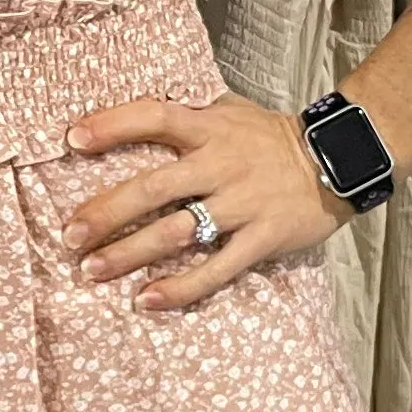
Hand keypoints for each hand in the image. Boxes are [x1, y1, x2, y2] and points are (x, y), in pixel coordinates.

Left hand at [60, 95, 346, 309]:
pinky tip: (147, 300)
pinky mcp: (262, 239)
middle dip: (107, 212)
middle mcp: (222, 164)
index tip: (73, 139)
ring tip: (92, 271)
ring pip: (177, 231)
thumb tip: (132, 115)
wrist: (340, 159)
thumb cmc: (270, 137)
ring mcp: (242, 203)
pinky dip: (180, 287)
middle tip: (70, 236)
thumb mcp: (230, 111)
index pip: (155, 116)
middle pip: (154, 187)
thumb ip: (188, 115)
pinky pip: (216, 268)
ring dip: (130, 253)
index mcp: (211, 128)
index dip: (113, 125)